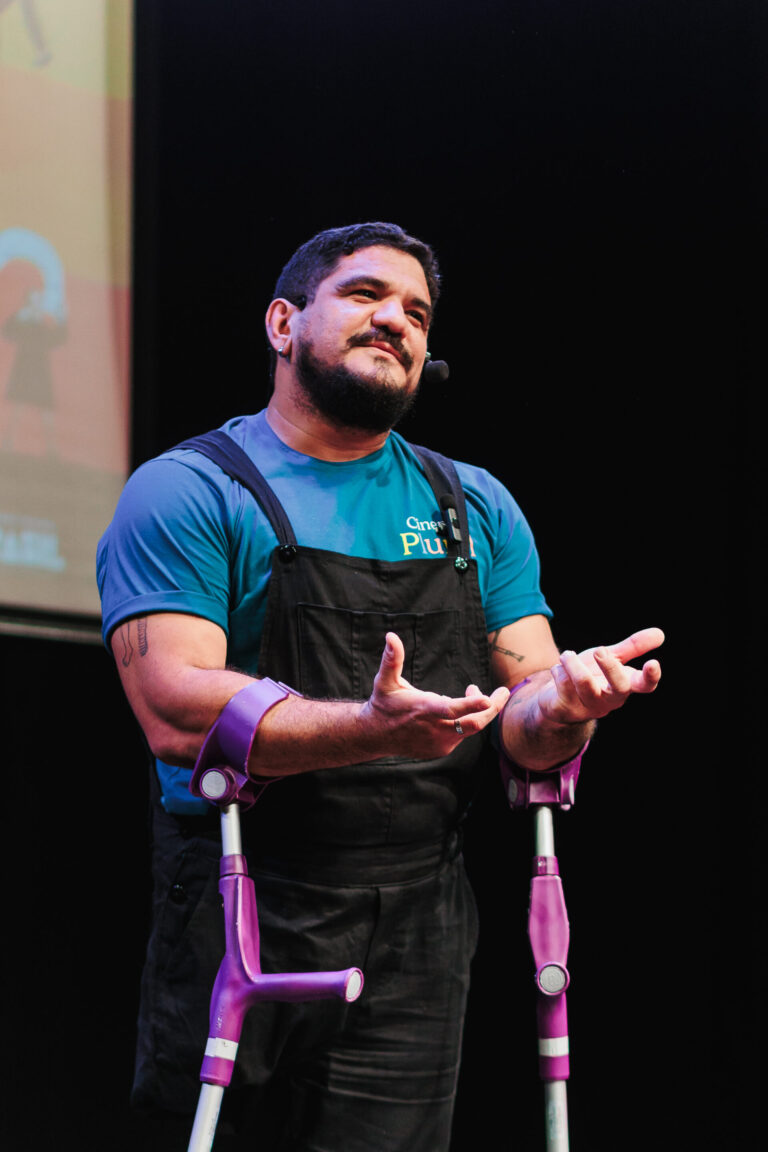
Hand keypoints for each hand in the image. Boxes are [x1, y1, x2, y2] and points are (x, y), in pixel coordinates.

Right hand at [361, 632, 509, 758]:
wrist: (375, 735)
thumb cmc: (383, 703)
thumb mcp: (385, 680)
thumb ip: (392, 659)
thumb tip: (391, 635)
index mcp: (424, 710)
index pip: (452, 709)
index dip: (471, 704)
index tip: (487, 697)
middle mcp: (435, 729)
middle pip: (474, 724)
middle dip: (493, 707)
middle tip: (503, 691)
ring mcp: (440, 742)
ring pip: (470, 728)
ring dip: (478, 710)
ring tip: (473, 689)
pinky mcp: (442, 749)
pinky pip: (462, 735)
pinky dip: (466, 720)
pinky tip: (456, 709)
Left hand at [537, 627, 663, 724]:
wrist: (556, 698)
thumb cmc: (589, 675)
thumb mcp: (611, 658)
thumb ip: (633, 647)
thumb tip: (660, 633)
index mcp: (624, 686)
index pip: (644, 686)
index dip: (651, 677)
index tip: (653, 662)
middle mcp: (609, 700)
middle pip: (619, 687)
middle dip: (610, 667)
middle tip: (599, 650)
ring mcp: (588, 707)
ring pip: (585, 684)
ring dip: (574, 663)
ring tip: (567, 655)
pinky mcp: (566, 709)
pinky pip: (563, 685)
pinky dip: (559, 670)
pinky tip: (558, 670)